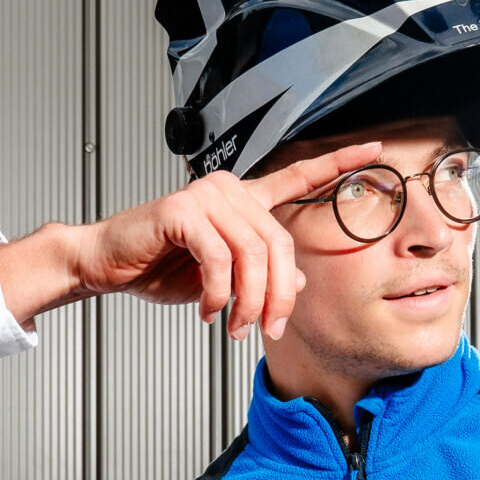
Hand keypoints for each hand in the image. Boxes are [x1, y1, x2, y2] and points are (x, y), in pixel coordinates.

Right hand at [0, 142, 384, 337]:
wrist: (106, 265)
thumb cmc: (157, 267)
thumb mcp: (221, 280)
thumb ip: (260, 275)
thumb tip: (294, 283)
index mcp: (241, 200)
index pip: (297, 177)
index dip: (337, 162)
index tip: (373, 150)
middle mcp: (228, 190)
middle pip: (278, 244)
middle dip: (276, 297)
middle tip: (265, 329)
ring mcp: (205, 196)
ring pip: (252, 254)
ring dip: (247, 302)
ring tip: (232, 325)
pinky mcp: (182, 209)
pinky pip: (219, 257)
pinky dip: (217, 291)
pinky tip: (206, 308)